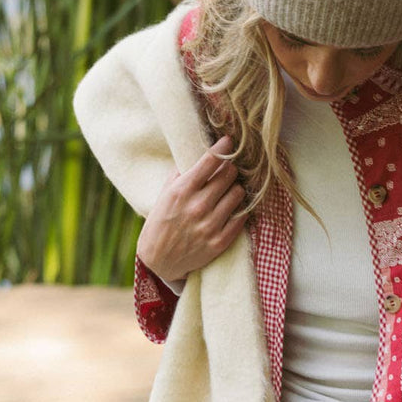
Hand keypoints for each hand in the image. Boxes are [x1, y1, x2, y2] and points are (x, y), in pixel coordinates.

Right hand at [136, 134, 249, 284]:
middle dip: (229, 169)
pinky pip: (242, 217)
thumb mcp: (165, 194)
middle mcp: (198, 206)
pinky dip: (239, 210)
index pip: (211, 161)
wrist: (159, 260)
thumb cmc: (161, 222)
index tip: (229, 141)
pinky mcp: (220, 242)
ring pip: (239, 193)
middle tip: (227, 171)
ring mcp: (210, 225)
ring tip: (228, 192)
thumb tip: (202, 154)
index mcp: (182, 191)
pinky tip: (231, 209)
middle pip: (229, 174)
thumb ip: (182, 174)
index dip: (223, 147)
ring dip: (235, 189)